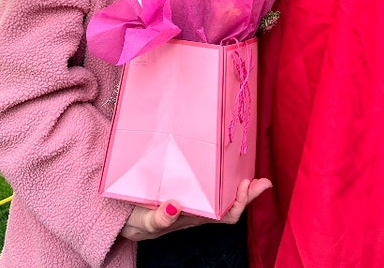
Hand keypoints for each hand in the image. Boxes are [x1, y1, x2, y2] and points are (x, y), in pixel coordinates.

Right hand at [119, 177, 272, 240]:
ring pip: (222, 192)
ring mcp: (193, 197)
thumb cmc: (135, 219)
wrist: (121, 216)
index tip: (244, 185)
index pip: (225, 215)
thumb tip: (175, 206)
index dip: (239, 203)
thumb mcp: (144, 220)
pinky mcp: (185, 185)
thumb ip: (159, 218)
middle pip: (230, 204)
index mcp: (194, 217)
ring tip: (252, 172)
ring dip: (237, 183)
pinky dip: (221, 173)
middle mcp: (198, 208)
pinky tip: (224, 162)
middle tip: (263, 180)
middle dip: (248, 193)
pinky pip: (208, 181)